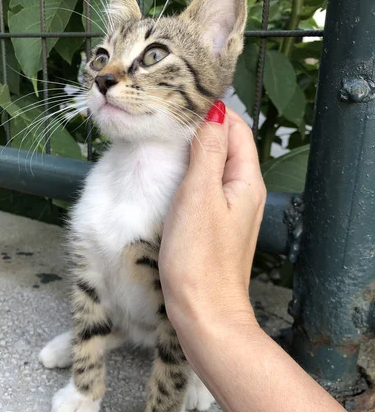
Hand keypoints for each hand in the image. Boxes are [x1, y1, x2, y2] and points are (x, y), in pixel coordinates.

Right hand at [160, 102, 265, 331]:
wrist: (203, 311)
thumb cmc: (199, 257)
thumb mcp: (200, 196)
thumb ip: (208, 152)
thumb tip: (214, 114)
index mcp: (247, 181)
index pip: (237, 129)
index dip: (213, 111)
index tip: (181, 100)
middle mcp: (244, 192)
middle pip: (228, 146)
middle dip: (202, 128)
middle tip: (167, 117)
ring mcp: (230, 211)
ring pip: (214, 167)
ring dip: (194, 151)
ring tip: (164, 140)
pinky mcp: (214, 226)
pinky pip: (205, 189)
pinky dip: (189, 175)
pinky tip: (168, 176)